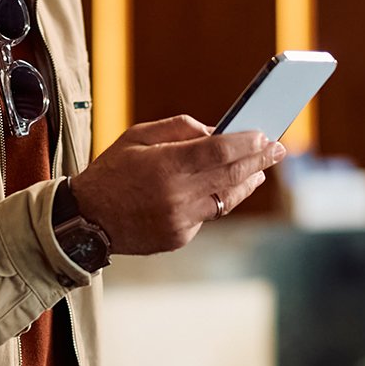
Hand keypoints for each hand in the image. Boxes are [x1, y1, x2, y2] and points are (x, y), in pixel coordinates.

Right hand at [69, 116, 285, 255]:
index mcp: (165, 165)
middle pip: (232, 174)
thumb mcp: (137, 136)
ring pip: (227, 199)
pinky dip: (219, 199)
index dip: (247, 142)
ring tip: (260, 169)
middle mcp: (176, 194)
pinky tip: (225, 188)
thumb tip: (217, 131)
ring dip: (248, 182)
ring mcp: (180, 220)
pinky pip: (208, 215)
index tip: (265, 134)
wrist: (86, 219)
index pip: (220, 151)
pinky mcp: (179, 237)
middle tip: (278, 149)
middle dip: (260, 160)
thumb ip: (179, 129)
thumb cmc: (112, 171)